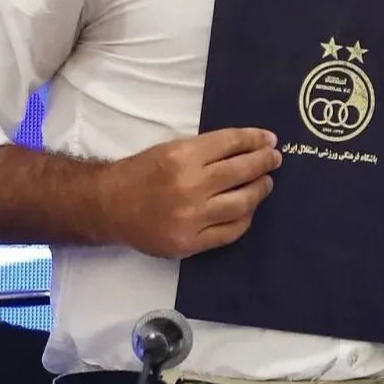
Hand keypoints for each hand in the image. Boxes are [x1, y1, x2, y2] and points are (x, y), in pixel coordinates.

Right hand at [99, 128, 281, 257]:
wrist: (109, 207)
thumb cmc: (142, 173)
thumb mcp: (171, 148)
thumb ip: (207, 150)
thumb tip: (248, 147)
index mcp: (182, 157)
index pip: (231, 144)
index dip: (255, 140)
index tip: (269, 139)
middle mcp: (189, 186)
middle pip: (241, 172)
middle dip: (264, 162)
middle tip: (274, 159)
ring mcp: (190, 218)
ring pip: (242, 203)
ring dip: (259, 190)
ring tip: (265, 183)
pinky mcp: (189, 243)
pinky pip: (230, 232)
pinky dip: (244, 219)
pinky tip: (248, 209)